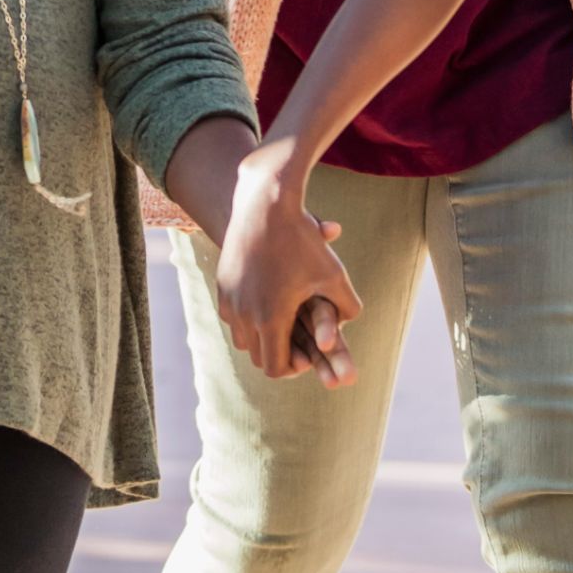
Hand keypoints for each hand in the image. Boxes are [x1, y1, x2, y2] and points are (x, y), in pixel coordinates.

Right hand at [214, 147, 362, 383]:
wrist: (265, 203)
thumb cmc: (303, 240)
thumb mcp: (334, 274)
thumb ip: (348, 307)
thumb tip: (350, 324)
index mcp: (271, 318)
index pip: (276, 368)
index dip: (294, 367)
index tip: (309, 353)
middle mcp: (244, 314)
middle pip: (257, 357)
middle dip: (278, 353)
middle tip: (299, 340)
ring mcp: (229, 299)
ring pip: (242, 338)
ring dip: (260, 337)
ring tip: (282, 322)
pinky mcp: (222, 283)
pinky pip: (232, 316)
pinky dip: (247, 318)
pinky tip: (266, 300)